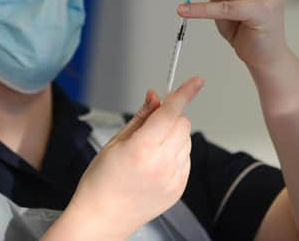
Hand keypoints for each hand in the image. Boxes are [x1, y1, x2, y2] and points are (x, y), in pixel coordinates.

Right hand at [65, 77, 203, 239]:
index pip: (172, 112)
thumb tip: (155, 97)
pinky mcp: (179, 187)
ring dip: (173, 136)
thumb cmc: (102, 182)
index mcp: (143, 149)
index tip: (196, 81)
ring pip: (187, 140)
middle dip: (170, 118)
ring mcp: (173, 178)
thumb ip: (142, 116)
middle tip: (150, 128)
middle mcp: (162, 164)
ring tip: (149, 151)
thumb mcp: (116, 141)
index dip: (185, 93)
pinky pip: (186, 158)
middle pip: (182, 123)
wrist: (104, 218)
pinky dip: (175, 153)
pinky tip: (155, 164)